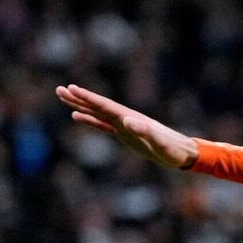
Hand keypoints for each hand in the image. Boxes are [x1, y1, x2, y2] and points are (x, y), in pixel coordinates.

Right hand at [54, 84, 198, 169]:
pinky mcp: (125, 134)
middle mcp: (125, 119)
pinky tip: (77, 117)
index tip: (72, 88)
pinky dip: (89, 120)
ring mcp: (124, 126)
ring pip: (97, 113)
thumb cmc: (173, 150)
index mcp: (131, 118)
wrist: (183, 154)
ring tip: (63, 97)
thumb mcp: (160, 143)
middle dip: (79, 98)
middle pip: (98, 106)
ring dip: (80, 106)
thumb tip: (127, 121)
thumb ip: (146, 132)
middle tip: (59, 89)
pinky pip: (103, 125)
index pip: (105, 106)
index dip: (88, 98)